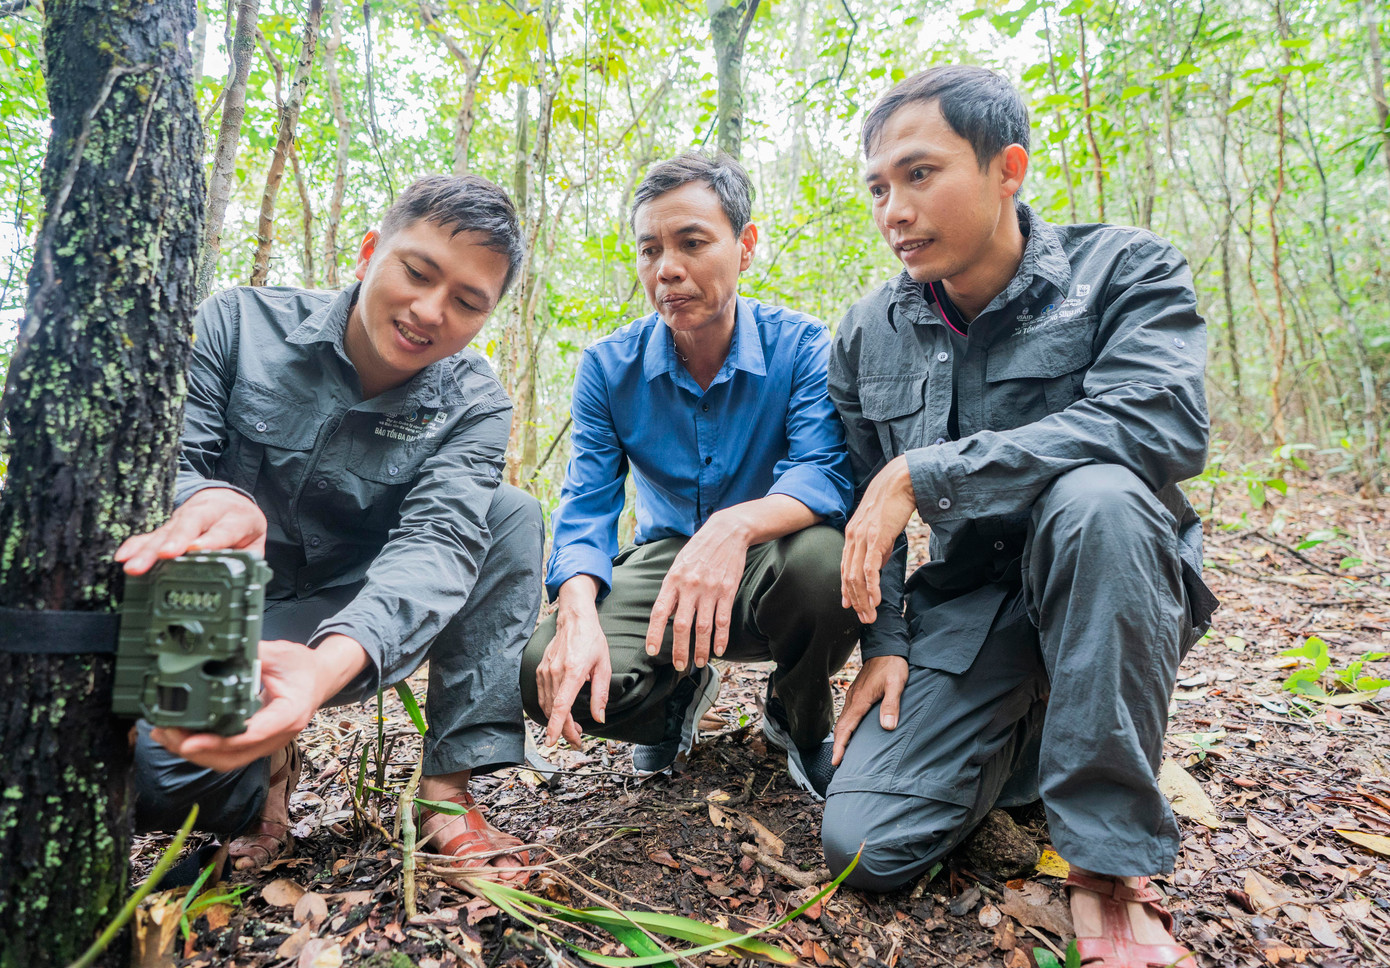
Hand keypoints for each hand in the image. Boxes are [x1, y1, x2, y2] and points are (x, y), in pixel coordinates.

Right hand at [116, 487, 266, 574]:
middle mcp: (208, 513)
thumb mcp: (254, 541)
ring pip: (167, 530)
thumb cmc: (242, 527)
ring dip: (149, 549)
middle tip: (163, 554)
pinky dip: (137, 545)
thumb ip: (247, 558)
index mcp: (236, 517)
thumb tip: (239, 578)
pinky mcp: (169, 524)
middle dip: (175, 540)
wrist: (230, 501)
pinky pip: (152, 533)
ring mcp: (186, 517)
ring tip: (134, 566)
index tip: (195, 548)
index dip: (210, 539)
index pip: (223, 528)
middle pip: (190, 524)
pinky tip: (123, 556)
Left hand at [150, 636, 366, 770]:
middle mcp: (277, 736)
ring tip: (164, 735)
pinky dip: (201, 749)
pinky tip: (178, 737)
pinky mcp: (255, 743)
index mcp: (288, 715)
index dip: (218, 741)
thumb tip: (221, 651)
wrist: (319, 679)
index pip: (251, 735)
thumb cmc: (302, 667)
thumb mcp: (281, 653)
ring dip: (193, 753)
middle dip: (196, 750)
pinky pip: (226, 754)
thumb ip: (252, 654)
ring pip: (226, 761)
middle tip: (167, 734)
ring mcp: (266, 743)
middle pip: (232, 757)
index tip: (190, 741)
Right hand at [536, 579, 611, 747]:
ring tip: (573, 727)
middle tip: (577, 740)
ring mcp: (545, 671)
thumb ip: (601, 694)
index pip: (560, 705)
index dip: (556, 726)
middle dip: (563, 730)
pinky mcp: (540, 670)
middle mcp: (555, 672)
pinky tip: (562, 712)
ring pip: (546, 705)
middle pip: (554, 710)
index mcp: (573, 671)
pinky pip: (543, 695)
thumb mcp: (603, 667)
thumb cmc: (592, 640)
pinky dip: (550, 708)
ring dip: (557, 721)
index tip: (552, 742)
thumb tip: (599, 717)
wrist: (574, 620)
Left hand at [645, 510, 750, 671]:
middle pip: (682, 626)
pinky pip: (723, 620)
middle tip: (679, 666)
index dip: (655, 634)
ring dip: (701, 649)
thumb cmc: (698, 550)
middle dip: (679, 650)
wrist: (726, 532)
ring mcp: (710, 590)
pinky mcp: (727, 591)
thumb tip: (664, 614)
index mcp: (673, 580)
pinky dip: (721, 638)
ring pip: (703, 628)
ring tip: (700, 662)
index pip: (660, 612)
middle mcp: (690, 587)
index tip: (652, 651)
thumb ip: (671, 589)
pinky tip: (719, 650)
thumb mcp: (678, 565)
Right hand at [831, 655, 907, 765]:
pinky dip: (845, 726)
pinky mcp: (858, 693)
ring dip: (841, 736)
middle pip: (841, 726)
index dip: (841, 745)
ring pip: (843, 720)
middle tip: (837, 762)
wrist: (887, 647)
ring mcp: (854, 695)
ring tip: (842, 751)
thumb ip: (891, 705)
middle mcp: (854, 699)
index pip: (847, 727)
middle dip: (838, 745)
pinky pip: (848, 713)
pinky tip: (851, 731)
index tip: (836, 760)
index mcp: (861, 700)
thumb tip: (888, 727)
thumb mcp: (896, 684)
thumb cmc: (893, 665)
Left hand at [841, 455, 916, 622]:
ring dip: (863, 600)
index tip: (849, 605)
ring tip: (870, 615)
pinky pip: (870, 569)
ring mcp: (862, 538)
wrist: (901, 481)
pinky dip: (871, 588)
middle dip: (855, 601)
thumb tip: (877, 567)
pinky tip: (876, 600)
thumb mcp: (880, 528)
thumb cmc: (893, 502)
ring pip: (856, 577)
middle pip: (847, 576)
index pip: (844, 567)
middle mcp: (852, 537)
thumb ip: (877, 547)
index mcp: (851, 535)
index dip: (846, 589)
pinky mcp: (876, 538)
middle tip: (863, 618)